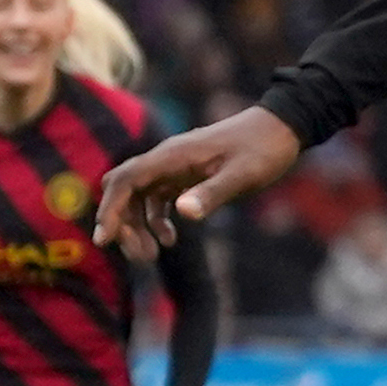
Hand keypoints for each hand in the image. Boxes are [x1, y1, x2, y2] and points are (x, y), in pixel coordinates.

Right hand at [94, 108, 300, 252]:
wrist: (281, 129)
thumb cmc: (263, 150)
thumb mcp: (243, 176)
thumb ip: (213, 193)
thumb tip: (183, 214)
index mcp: (173, 156)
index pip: (126, 180)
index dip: (110, 209)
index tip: (104, 239)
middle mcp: (166, 159)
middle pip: (124, 189)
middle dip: (122, 222)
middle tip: (141, 256)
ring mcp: (174, 166)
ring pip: (138, 196)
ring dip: (138, 226)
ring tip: (152, 256)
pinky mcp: (184, 174)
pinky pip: (156, 197)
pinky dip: (156, 219)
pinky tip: (170, 239)